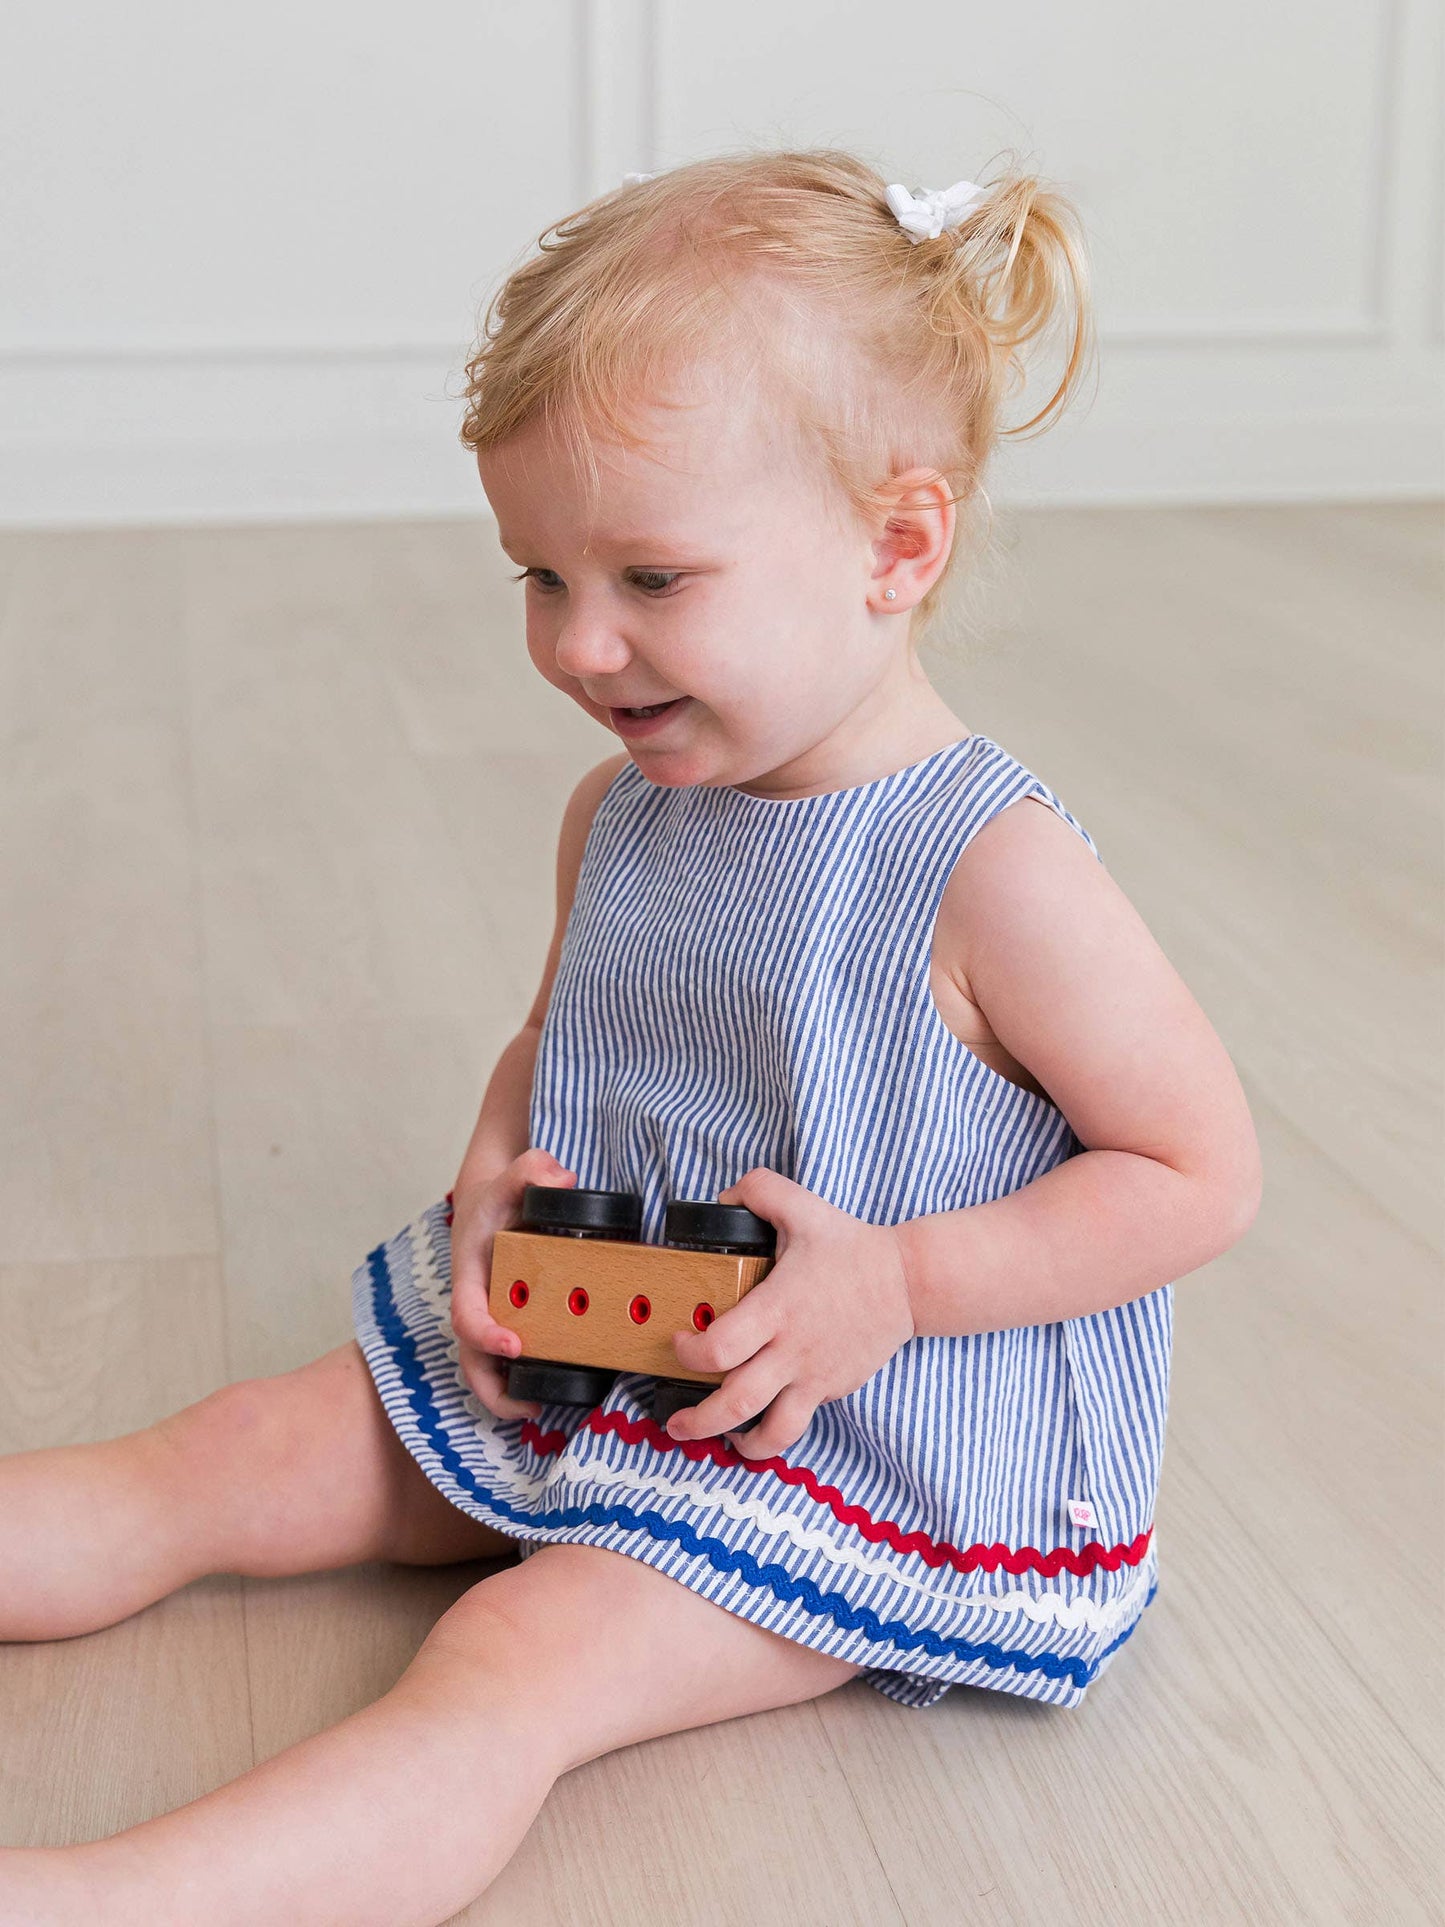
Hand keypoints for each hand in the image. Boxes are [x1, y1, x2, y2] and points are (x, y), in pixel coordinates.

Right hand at [448, 1146, 577, 1421]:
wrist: (490, 1200)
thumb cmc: (499, 1194)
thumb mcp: (512, 1175)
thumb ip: (531, 1168)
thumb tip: (562, 1179)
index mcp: (470, 1274)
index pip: (466, 1314)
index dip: (485, 1334)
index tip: (514, 1346)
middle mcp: (474, 1303)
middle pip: (469, 1357)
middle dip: (492, 1388)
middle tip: (529, 1406)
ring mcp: (487, 1317)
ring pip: (483, 1367)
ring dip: (503, 1394)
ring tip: (539, 1409)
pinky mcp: (504, 1322)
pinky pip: (503, 1360)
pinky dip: (517, 1379)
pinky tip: (549, 1388)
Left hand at [665, 1168, 916, 1459]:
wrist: (909, 1282)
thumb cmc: (852, 1247)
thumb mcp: (802, 1206)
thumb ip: (758, 1191)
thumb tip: (720, 1200)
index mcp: (778, 1309)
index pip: (721, 1347)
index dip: (689, 1353)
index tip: (681, 1343)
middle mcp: (793, 1350)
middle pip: (737, 1402)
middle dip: (700, 1420)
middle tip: (676, 1423)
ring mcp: (815, 1377)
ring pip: (773, 1432)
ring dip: (740, 1444)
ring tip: (720, 1439)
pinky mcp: (832, 1389)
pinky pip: (798, 1422)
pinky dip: (773, 1432)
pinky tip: (757, 1425)